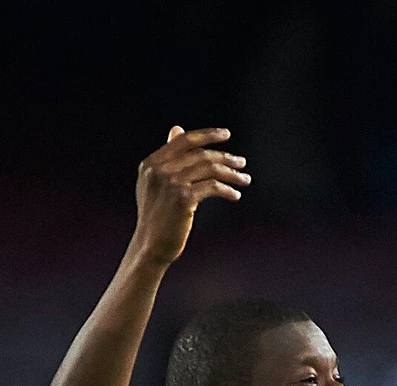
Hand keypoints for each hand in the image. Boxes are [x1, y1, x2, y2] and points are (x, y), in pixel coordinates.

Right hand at [130, 127, 248, 267]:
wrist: (151, 245)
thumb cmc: (157, 215)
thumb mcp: (156, 181)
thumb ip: (168, 157)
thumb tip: (177, 128)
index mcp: (152, 163)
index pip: (184, 141)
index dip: (207, 135)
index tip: (226, 134)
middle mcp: (159, 170)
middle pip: (200, 155)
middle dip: (225, 158)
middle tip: (242, 163)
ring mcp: (171, 183)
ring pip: (209, 169)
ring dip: (231, 174)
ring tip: (245, 179)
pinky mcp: (183, 198)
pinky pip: (212, 187)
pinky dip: (227, 190)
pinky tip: (235, 195)